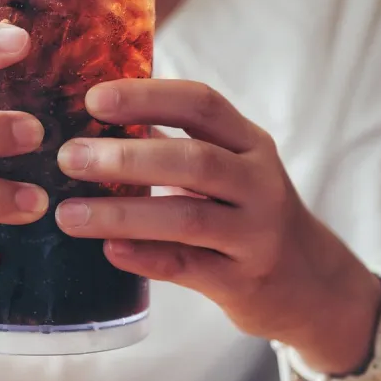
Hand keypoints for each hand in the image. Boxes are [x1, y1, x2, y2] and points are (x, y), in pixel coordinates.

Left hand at [55, 79, 380, 373]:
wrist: (311, 283)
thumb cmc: (249, 213)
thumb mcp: (227, 168)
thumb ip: (173, 145)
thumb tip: (97, 126)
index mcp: (249, 143)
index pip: (201, 104)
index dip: (146, 97)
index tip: (93, 99)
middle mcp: (259, 183)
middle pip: (193, 160)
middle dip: (126, 158)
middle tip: (69, 158)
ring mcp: (256, 234)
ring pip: (188, 217)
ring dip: (122, 213)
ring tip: (68, 214)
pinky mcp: (244, 282)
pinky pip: (189, 268)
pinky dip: (146, 257)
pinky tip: (108, 251)